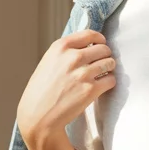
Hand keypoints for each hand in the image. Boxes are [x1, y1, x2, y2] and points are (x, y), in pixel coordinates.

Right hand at [17, 28, 115, 149]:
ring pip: (110, 63)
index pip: (90, 34)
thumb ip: (66, 52)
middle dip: (105, 55)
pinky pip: (111, 80)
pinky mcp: (90, 90)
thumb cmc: (41, 90)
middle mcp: (72, 57)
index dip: (99, 39)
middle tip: (102, 63)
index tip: (101, 44)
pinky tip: (102, 86)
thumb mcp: (48, 62)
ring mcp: (82, 74)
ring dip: (109, 68)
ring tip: (103, 74)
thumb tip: (88, 46)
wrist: (37, 116)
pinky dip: (109, 82)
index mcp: (60, 47)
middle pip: (103, 48)